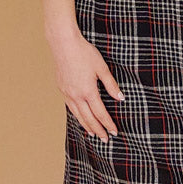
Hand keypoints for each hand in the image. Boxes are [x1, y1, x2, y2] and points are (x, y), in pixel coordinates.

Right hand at [46, 28, 122, 142]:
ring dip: (86, 125)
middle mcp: (77, 95)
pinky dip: (77, 115)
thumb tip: (120, 98)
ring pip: (78, 115)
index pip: (100, 113)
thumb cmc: (84, 53)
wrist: (64, 44)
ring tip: (93, 133)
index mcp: (88, 91)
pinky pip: (70, 107)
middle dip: (98, 129)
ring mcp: (67, 93)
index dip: (108, 123)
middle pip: (89, 118)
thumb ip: (111, 85)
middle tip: (105, 139)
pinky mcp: (62, 89)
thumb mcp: (102, 67)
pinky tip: (80, 117)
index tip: (114, 132)